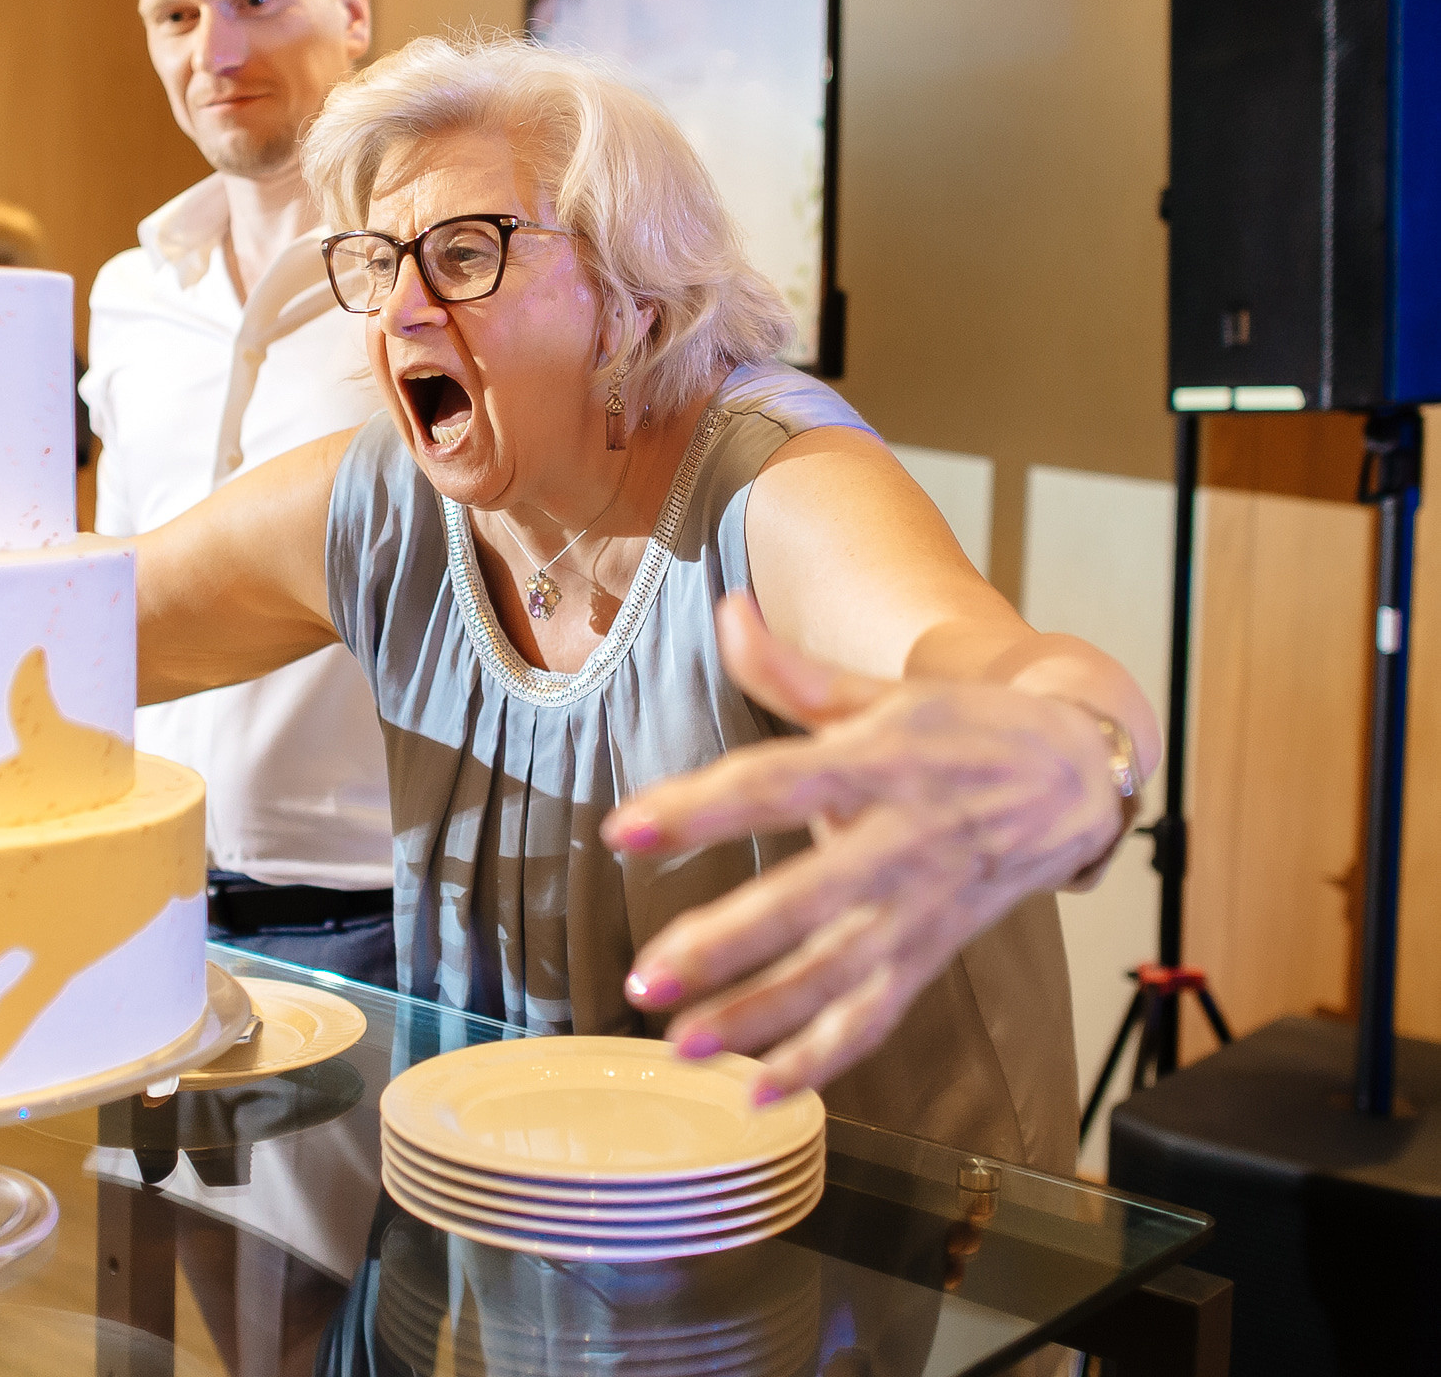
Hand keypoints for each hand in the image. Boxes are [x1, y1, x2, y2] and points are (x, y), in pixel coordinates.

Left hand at [605, 595, 1124, 1101]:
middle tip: (645, 975)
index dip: (699, 809)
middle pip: (806, 901)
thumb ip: (790, 669)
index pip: (774, 785)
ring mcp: (922, 909)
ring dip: (758, 1018)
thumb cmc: (960, 729)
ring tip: (681, 1043)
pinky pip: (876, 1020)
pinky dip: (820, 1062)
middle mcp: (902, 844)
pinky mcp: (934, 954)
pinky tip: (756, 1091)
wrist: (1079, 776)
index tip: (622, 829)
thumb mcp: (880, 692)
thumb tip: (725, 610)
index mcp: (879, 765)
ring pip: (837, 978)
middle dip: (724, 944)